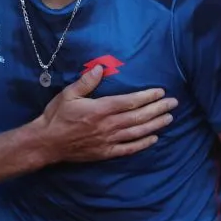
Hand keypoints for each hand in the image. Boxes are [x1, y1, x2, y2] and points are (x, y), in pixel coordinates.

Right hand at [34, 66, 176, 163]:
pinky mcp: (106, 152)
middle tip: (173, 103)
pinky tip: (154, 138)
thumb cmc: (57, 116)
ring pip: (137, 132)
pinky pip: (129, 149)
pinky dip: (143, 143)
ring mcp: (108, 140)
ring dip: (155, 124)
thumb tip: (100, 68)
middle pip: (138, 116)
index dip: (147, 96)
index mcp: (100, 109)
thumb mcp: (68, 94)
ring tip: (169, 118)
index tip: (160, 91)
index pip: (130, 102)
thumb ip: (86, 82)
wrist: (47, 143)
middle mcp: (108, 125)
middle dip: (158, 109)